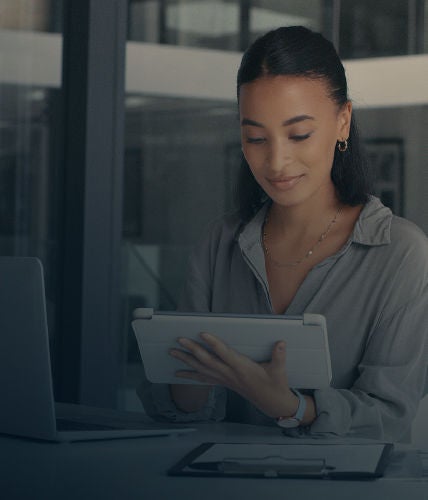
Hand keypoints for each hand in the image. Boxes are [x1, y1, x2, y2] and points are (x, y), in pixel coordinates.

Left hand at [169, 333, 298, 418]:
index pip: (225, 354)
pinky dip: (190, 375)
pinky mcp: (224, 383)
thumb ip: (279, 356)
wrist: (273, 404)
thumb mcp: (280, 371)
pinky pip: (203, 379)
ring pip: (202, 369)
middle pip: (207, 361)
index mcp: (242, 368)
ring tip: (172, 352)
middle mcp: (230, 374)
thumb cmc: (276, 385)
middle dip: (192, 350)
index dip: (213, 344)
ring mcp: (225, 380)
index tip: (202, 334)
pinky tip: (178, 373)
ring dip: (186, 361)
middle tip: (179, 340)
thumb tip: (281, 342)